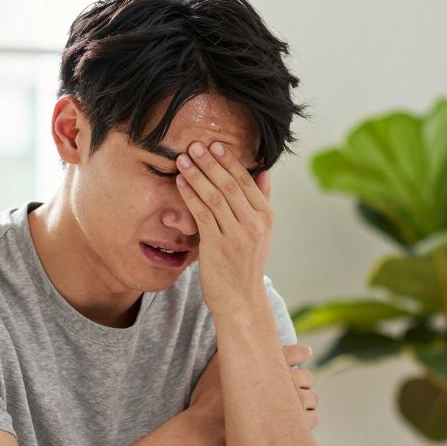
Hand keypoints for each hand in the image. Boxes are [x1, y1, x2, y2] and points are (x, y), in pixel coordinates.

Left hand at [176, 141, 272, 313]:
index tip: (215, 145)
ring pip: (215, 197)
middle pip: (230, 185)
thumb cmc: (246, 264)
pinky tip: (180, 183)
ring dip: (197, 175)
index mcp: (266, 217)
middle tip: (195, 145)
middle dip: (211, 163)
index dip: (229, 161)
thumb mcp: (262, 232)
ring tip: (183, 159)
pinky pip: (202, 214)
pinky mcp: (218, 246)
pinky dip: (191, 196)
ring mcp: (237, 236)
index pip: (247, 181)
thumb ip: (261, 200)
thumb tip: (263, 171)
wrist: (240, 300)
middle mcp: (254, 224)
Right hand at [186, 344, 316, 445]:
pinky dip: (308, 417)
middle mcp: (280, 382)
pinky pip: (311, 420)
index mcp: (266, 364)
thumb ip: (234, 348)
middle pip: (306, 376)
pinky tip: (300, 418)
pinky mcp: (289, 427)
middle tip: (302, 381)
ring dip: (309, 399)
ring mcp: (287, 406)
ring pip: (310, 399)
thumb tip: (240, 337)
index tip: (306, 352)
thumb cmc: (208, 396)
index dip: (301, 352)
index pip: (293, 353)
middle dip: (306, 378)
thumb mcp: (217, 363)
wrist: (206, 428)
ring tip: (301, 401)